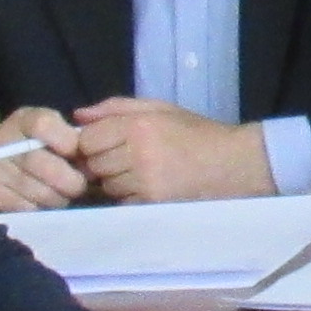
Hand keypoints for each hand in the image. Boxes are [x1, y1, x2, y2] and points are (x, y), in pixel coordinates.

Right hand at [0, 108, 84, 211]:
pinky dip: (41, 209)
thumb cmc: (20, 147)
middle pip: (51, 168)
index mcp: (23, 120)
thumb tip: (97, 156)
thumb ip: (67, 136)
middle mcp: (4, 142)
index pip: (46, 126)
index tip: (76, 156)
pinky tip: (39, 203)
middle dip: (73, 182)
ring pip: (45, 194)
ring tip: (58, 194)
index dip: (68, 143)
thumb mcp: (39, 130)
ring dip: (59, 199)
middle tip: (77, 185)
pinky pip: (30, 209)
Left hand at [65, 100, 276, 203]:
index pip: (88, 139)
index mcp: (138, 125)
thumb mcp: (160, 109)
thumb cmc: (196, 132)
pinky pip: (122, 202)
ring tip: (138, 172)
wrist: (232, 163)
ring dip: (114, 181)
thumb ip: (116, 108)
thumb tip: (78, 116)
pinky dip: (128, 196)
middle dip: (101, 162)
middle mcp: (138, 153)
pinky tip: (146, 187)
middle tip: (121, 158)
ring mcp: (145, 181)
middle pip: (93, 164)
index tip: (103, 143)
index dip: (91, 142)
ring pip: (106, 186)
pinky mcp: (153, 202)